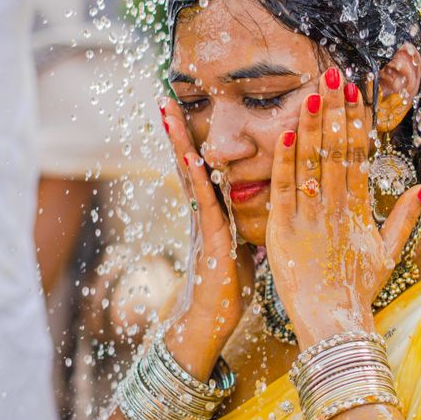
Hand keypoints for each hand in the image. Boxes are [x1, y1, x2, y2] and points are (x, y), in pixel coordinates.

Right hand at [159, 99, 253, 362]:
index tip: (182, 108)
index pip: (200, 166)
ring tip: (167, 111)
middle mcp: (201, 211)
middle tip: (164, 96)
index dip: (191, 137)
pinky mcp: (210, 237)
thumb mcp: (239, 247)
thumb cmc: (226, 288)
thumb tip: (256, 210)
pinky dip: (196, 176)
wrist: (209, 323)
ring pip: (190, 173)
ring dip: (178, 141)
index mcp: (211, 211)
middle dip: (177, 129)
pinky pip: (203, 200)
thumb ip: (242, 224)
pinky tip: (190, 154)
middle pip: (188, 161)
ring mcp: (202, 222)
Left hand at [266, 67, 420, 347]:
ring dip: (314, 125)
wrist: (333, 324)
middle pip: (337, 151)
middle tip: (335, 75)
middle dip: (337, 111)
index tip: (357, 91)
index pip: (359, 156)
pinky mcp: (284, 232)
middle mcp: (337, 209)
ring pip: (313, 164)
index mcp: (360, 211)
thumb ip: (406, 217)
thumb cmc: (358, 291)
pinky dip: (286, 161)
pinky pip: (285, 189)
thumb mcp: (388, 253)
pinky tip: (288, 132)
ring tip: (315, 92)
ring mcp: (311, 219)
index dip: (357, 122)